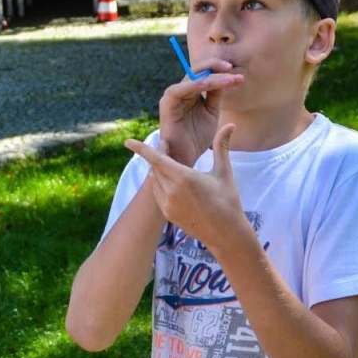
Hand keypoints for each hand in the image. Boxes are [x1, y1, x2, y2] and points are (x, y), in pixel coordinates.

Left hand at [125, 124, 247, 248]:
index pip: (157, 159)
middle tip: (167, 146)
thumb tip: (230, 124)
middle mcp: (172, 191)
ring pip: (155, 180)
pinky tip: (171, 182)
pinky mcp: (167, 214)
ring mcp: (168, 204)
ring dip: (159, 170)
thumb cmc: (228, 201)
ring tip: (171, 164)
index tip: (127, 142)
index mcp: (184, 178)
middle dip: (159, 155)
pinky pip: (157, 194)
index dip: (141, 149)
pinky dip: (160, 184)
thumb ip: (221, 147)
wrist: (226, 234)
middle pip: (155, 167)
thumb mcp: (224, 173)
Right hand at [156, 63, 242, 165]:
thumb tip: (229, 79)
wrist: (185, 159)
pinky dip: (192, 85)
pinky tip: (207, 84)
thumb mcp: (212, 114)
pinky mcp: (166, 106)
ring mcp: (173, 98)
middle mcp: (181, 92)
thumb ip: (216, 97)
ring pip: (190, 78)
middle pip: (196, 71)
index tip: (238, 76)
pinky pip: (178, 90)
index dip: (220, 70)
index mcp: (191, 93)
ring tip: (227, 78)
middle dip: (215, 67)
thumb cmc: (197, 138)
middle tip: (231, 69)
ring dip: (210, 77)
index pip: (204, 74)